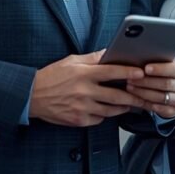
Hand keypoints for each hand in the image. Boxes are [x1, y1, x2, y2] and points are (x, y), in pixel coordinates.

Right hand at [30, 50, 147, 126]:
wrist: (31, 96)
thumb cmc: (51, 77)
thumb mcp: (71, 61)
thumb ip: (92, 59)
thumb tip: (108, 52)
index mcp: (83, 74)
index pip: (112, 72)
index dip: (128, 73)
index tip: (141, 73)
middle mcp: (84, 91)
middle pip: (116, 96)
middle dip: (133, 97)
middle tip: (143, 96)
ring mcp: (81, 108)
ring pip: (110, 111)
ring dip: (122, 107)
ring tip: (129, 103)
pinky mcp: (78, 120)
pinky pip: (98, 119)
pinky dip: (104, 115)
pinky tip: (106, 110)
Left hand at [125, 61, 174, 117]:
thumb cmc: (166, 75)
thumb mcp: (166, 67)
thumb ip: (158, 63)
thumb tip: (140, 58)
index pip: (174, 70)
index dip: (160, 69)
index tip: (146, 68)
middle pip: (166, 84)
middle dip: (146, 81)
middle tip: (131, 78)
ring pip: (160, 97)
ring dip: (143, 92)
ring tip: (130, 87)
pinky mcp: (174, 111)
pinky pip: (158, 108)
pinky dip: (146, 103)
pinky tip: (136, 98)